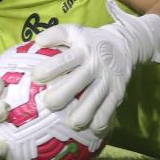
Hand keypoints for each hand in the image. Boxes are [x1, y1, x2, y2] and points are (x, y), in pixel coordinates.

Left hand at [33, 0, 159, 132]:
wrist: (124, 45)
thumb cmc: (90, 41)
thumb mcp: (75, 31)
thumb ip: (56, 34)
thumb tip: (37, 41)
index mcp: (83, 50)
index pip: (63, 61)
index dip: (46, 71)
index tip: (34, 78)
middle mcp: (96, 66)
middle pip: (75, 85)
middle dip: (58, 98)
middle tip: (48, 104)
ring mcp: (108, 81)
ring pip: (91, 105)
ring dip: (77, 117)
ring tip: (69, 122)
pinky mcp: (117, 94)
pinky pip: (107, 114)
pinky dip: (96, 124)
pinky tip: (88, 127)